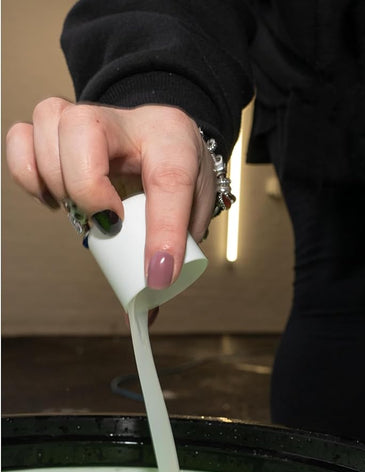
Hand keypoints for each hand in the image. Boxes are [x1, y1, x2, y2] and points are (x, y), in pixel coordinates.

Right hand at [5, 99, 216, 288]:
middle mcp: (129, 120)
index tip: (159, 274)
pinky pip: (21, 136)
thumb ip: (175, 257)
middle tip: (110, 226)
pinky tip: (53, 199)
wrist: (169, 140)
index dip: (162, 232)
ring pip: (49, 122)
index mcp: (175, 142)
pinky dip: (28, 172)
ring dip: (56, 180)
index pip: (170, 180)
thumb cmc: (182, 176)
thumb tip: (146, 312)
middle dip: (87, 187)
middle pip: (85, 128)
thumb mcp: (194, 213)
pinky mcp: (57, 126)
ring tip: (83, 213)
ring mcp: (88, 116)